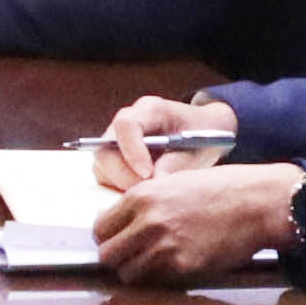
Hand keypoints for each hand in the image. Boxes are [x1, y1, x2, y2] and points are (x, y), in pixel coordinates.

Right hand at [91, 93, 236, 188]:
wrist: (203, 132)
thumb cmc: (201, 136)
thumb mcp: (196, 148)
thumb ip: (175, 163)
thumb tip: (154, 184)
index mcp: (150, 110)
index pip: (126, 125)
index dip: (132, 151)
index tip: (147, 174)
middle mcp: (127, 123)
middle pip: (106, 147)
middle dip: (122, 173)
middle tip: (144, 192)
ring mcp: (118, 140)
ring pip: (102, 164)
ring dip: (119, 182)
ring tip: (146, 194)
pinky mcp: (116, 159)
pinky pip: (106, 175)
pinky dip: (119, 187)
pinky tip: (141, 194)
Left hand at [93, 161, 297, 283]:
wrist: (259, 202)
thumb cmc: (223, 189)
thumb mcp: (174, 183)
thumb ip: (145, 203)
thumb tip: (123, 224)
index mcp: (142, 196)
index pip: (101, 229)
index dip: (109, 238)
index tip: (119, 241)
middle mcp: (147, 221)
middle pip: (108, 255)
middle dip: (118, 259)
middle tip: (133, 258)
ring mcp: (164, 246)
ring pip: (128, 274)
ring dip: (138, 273)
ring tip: (155, 266)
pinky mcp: (183, 267)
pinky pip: (156, 282)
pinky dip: (160, 280)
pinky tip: (174, 268)